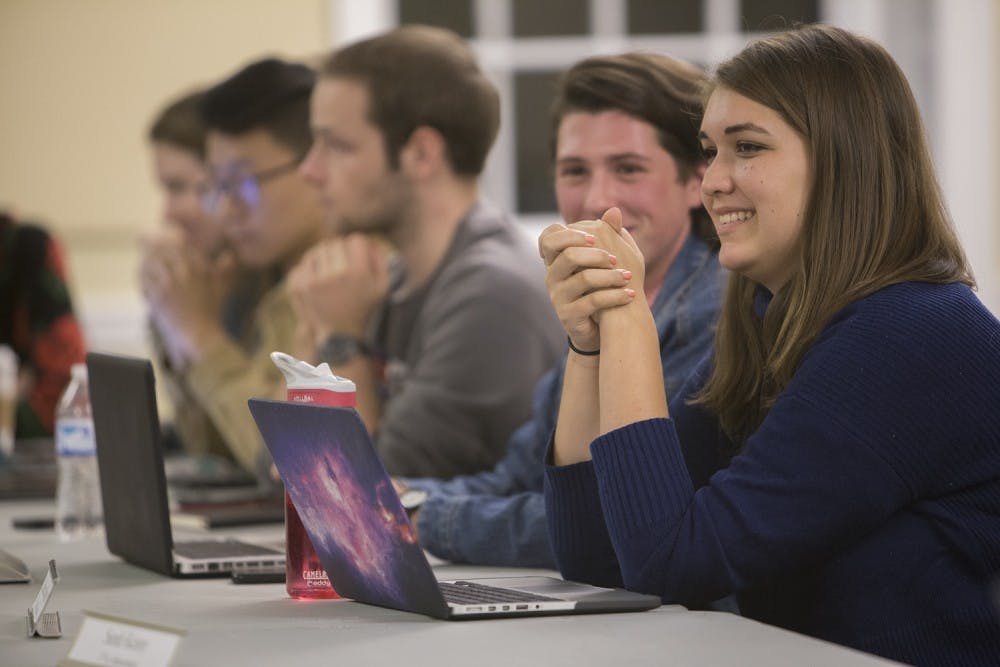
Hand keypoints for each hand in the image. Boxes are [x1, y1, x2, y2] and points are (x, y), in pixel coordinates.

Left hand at [140, 231, 230, 366]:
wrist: (200, 334)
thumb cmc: (212, 312)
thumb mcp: (221, 289)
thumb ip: (224, 271)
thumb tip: (229, 256)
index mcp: (199, 269)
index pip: (182, 245)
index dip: (171, 236)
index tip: (164, 232)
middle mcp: (183, 274)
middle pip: (162, 250)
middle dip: (150, 242)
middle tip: (141, 235)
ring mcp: (168, 286)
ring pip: (150, 264)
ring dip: (144, 259)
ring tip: (141, 256)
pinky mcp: (157, 298)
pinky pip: (144, 281)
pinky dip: (141, 276)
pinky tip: (141, 275)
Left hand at [286, 234, 391, 343]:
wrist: (340, 336)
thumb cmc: (364, 309)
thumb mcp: (382, 287)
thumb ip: (380, 260)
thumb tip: (369, 241)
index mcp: (357, 273)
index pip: (356, 240)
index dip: (358, 248)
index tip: (358, 258)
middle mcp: (334, 274)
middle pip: (334, 243)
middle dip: (340, 252)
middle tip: (343, 266)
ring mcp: (313, 281)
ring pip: (315, 252)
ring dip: (322, 259)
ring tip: (329, 273)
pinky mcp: (298, 288)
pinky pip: (301, 265)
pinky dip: (308, 271)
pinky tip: (316, 281)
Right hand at [538, 208, 636, 351]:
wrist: (597, 327)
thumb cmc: (599, 289)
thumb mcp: (602, 261)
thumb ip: (607, 236)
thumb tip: (615, 210)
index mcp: (556, 259)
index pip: (549, 237)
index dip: (570, 233)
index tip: (594, 238)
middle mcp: (551, 276)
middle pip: (568, 255)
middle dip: (596, 254)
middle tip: (615, 258)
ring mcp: (558, 297)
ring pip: (583, 279)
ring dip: (610, 276)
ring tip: (628, 277)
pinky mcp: (568, 315)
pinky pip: (592, 302)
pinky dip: (615, 296)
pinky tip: (630, 294)